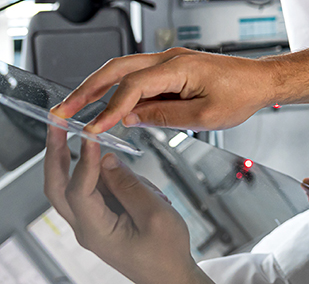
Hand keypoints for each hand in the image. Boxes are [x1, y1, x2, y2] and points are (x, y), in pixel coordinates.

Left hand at [43, 127, 212, 283]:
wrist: (170, 276)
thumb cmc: (165, 251)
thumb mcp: (154, 214)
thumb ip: (129, 185)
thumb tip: (106, 160)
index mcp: (96, 231)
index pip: (78, 191)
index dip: (83, 160)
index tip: (91, 135)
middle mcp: (86, 227)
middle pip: (57, 187)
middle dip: (54, 154)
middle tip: (57, 124)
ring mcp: (92, 223)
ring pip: (72, 187)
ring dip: (74, 161)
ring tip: (85, 141)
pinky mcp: (102, 218)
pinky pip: (93, 190)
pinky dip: (97, 173)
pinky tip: (116, 168)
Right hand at [50, 47, 271, 133]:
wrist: (261, 81)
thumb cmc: (241, 95)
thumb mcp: (204, 118)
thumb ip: (164, 117)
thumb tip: (131, 118)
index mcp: (179, 67)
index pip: (133, 87)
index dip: (109, 109)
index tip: (92, 129)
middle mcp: (170, 58)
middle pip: (117, 69)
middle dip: (87, 89)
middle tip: (62, 110)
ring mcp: (170, 61)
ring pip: (124, 70)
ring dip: (98, 88)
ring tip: (76, 109)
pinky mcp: (172, 68)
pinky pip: (138, 76)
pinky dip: (118, 90)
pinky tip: (108, 107)